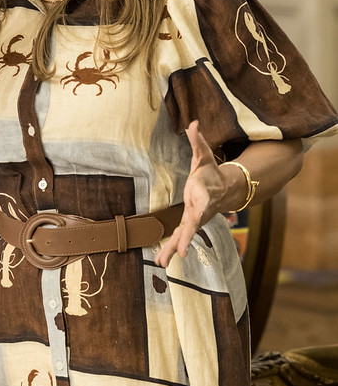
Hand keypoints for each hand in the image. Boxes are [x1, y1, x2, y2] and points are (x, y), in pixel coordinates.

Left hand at [155, 120, 227, 267]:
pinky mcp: (189, 224)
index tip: (197, 217)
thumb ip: (198, 141)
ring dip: (172, 248)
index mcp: (204, 193)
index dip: (200, 209)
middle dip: (186, 237)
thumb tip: (192, 122)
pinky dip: (170, 249)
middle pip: (193, 225)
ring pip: (184, 235)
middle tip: (180, 251)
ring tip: (161, 263)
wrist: (224, 190)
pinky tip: (160, 261)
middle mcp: (200, 210)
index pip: (203, 201)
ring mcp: (195, 219)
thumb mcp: (204, 155)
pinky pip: (179, 237)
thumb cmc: (211, 172)